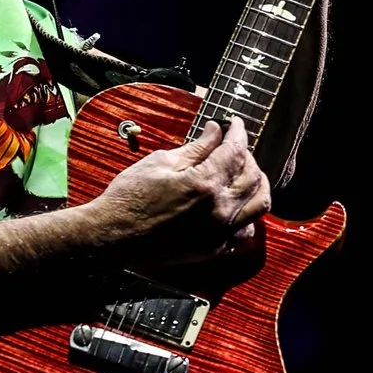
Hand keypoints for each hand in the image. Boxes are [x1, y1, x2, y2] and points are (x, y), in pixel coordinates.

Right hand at [93, 118, 268, 262]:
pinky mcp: (214, 248)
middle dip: (247, 155)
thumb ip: (196, 148)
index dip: (238, 132)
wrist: (113, 235)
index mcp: (206, 184)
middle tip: (232, 147)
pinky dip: (247, 213)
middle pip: (253, 176)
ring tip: (242, 172)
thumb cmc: (130, 195)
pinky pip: (246, 230)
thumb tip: (216, 131)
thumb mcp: (161, 162)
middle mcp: (220, 210)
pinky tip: (236, 203)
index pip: (236, 151)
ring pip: (259, 204)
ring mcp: (220, 232)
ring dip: (256, 183)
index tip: (235, 124)